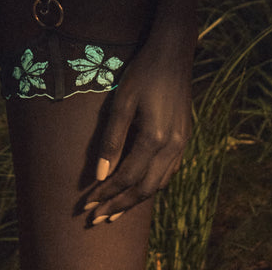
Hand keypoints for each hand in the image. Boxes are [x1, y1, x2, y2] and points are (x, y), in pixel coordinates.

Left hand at [83, 33, 192, 223]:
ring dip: (135, 200)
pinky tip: (139, 187)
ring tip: (114, 210)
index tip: (87, 204)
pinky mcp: (184, 138)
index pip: (126, 177)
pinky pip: (169, 172)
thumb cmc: (143, 72)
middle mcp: (172, 146)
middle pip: (144, 189)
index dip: (106, 193)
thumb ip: (111, 139)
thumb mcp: (122, 101)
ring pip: (158, 184)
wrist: (173, 54)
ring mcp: (182, 144)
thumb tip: (99, 174)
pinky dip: (151, 185)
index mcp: (155, 138)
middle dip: (119, 205)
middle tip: (96, 218)